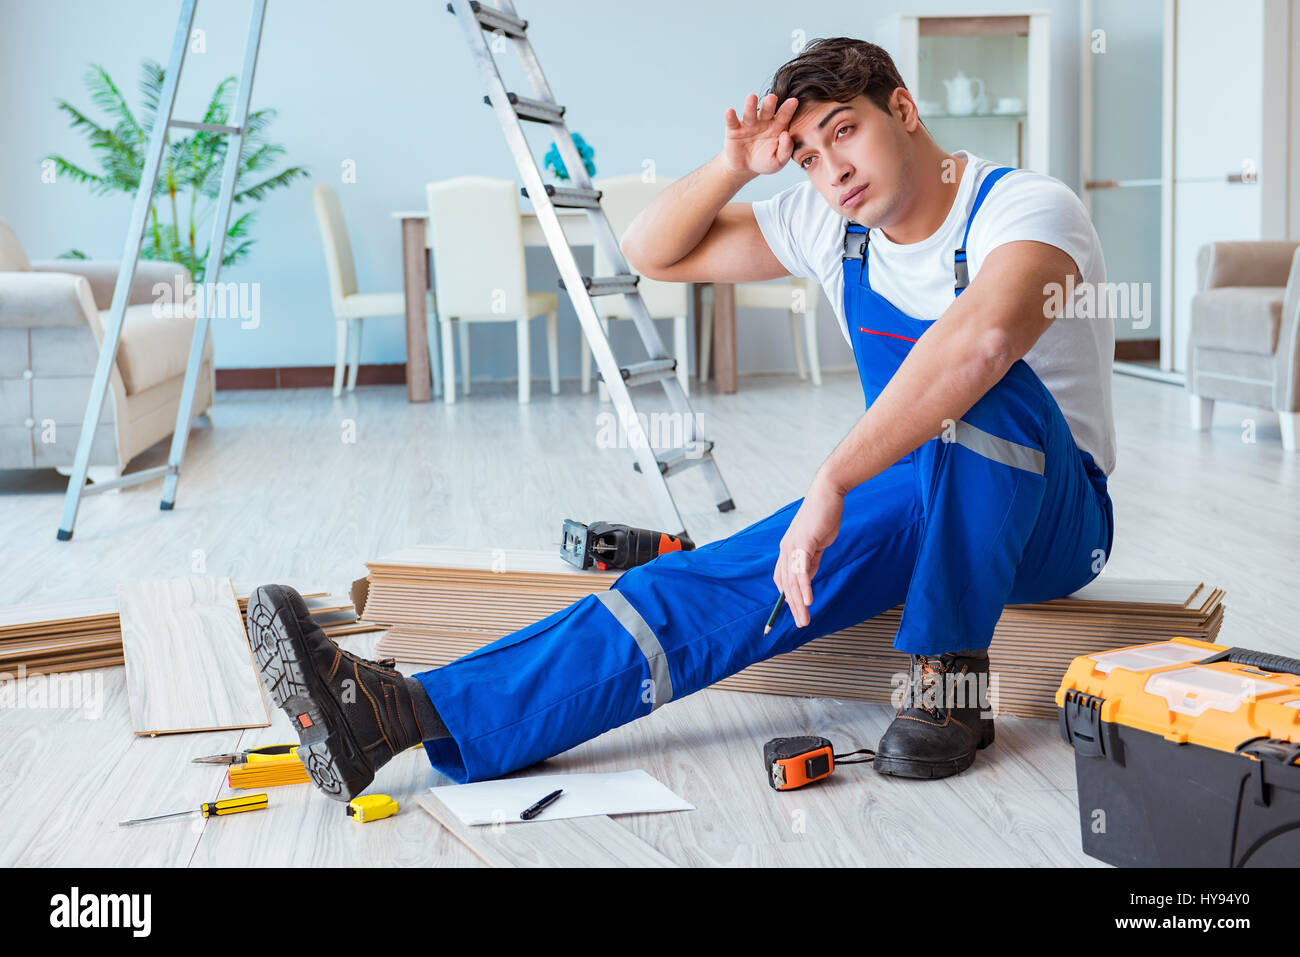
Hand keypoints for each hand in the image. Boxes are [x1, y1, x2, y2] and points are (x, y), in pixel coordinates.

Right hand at [723, 93, 798, 174]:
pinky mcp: (734, 130)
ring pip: (750, 113)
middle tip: (772, 97)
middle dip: (769, 104)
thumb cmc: (766, 162)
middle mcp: (763, 122)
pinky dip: (730, 116)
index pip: (784, 116)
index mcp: (777, 126)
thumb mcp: (779, 160)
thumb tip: (786, 135)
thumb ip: (786, 149)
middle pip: (767, 110)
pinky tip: (730, 111)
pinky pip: (732, 122)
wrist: (746, 168)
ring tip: (751, 97)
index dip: (788, 109)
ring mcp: (748, 124)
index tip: (794, 101)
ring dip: (750, 105)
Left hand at [773, 477, 844, 627]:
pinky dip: (804, 586)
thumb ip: (811, 561)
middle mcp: (785, 549)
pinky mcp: (804, 542)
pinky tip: (808, 600)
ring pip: (793, 581)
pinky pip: (802, 570)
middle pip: (786, 584)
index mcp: (787, 550)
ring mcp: (793, 546)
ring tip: (804, 619)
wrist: (828, 494)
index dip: (784, 598)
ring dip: (799, 603)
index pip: (782, 579)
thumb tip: (808, 578)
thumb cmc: (823, 516)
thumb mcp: (817, 544)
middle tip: (800, 624)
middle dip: (793, 607)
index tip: (791, 614)